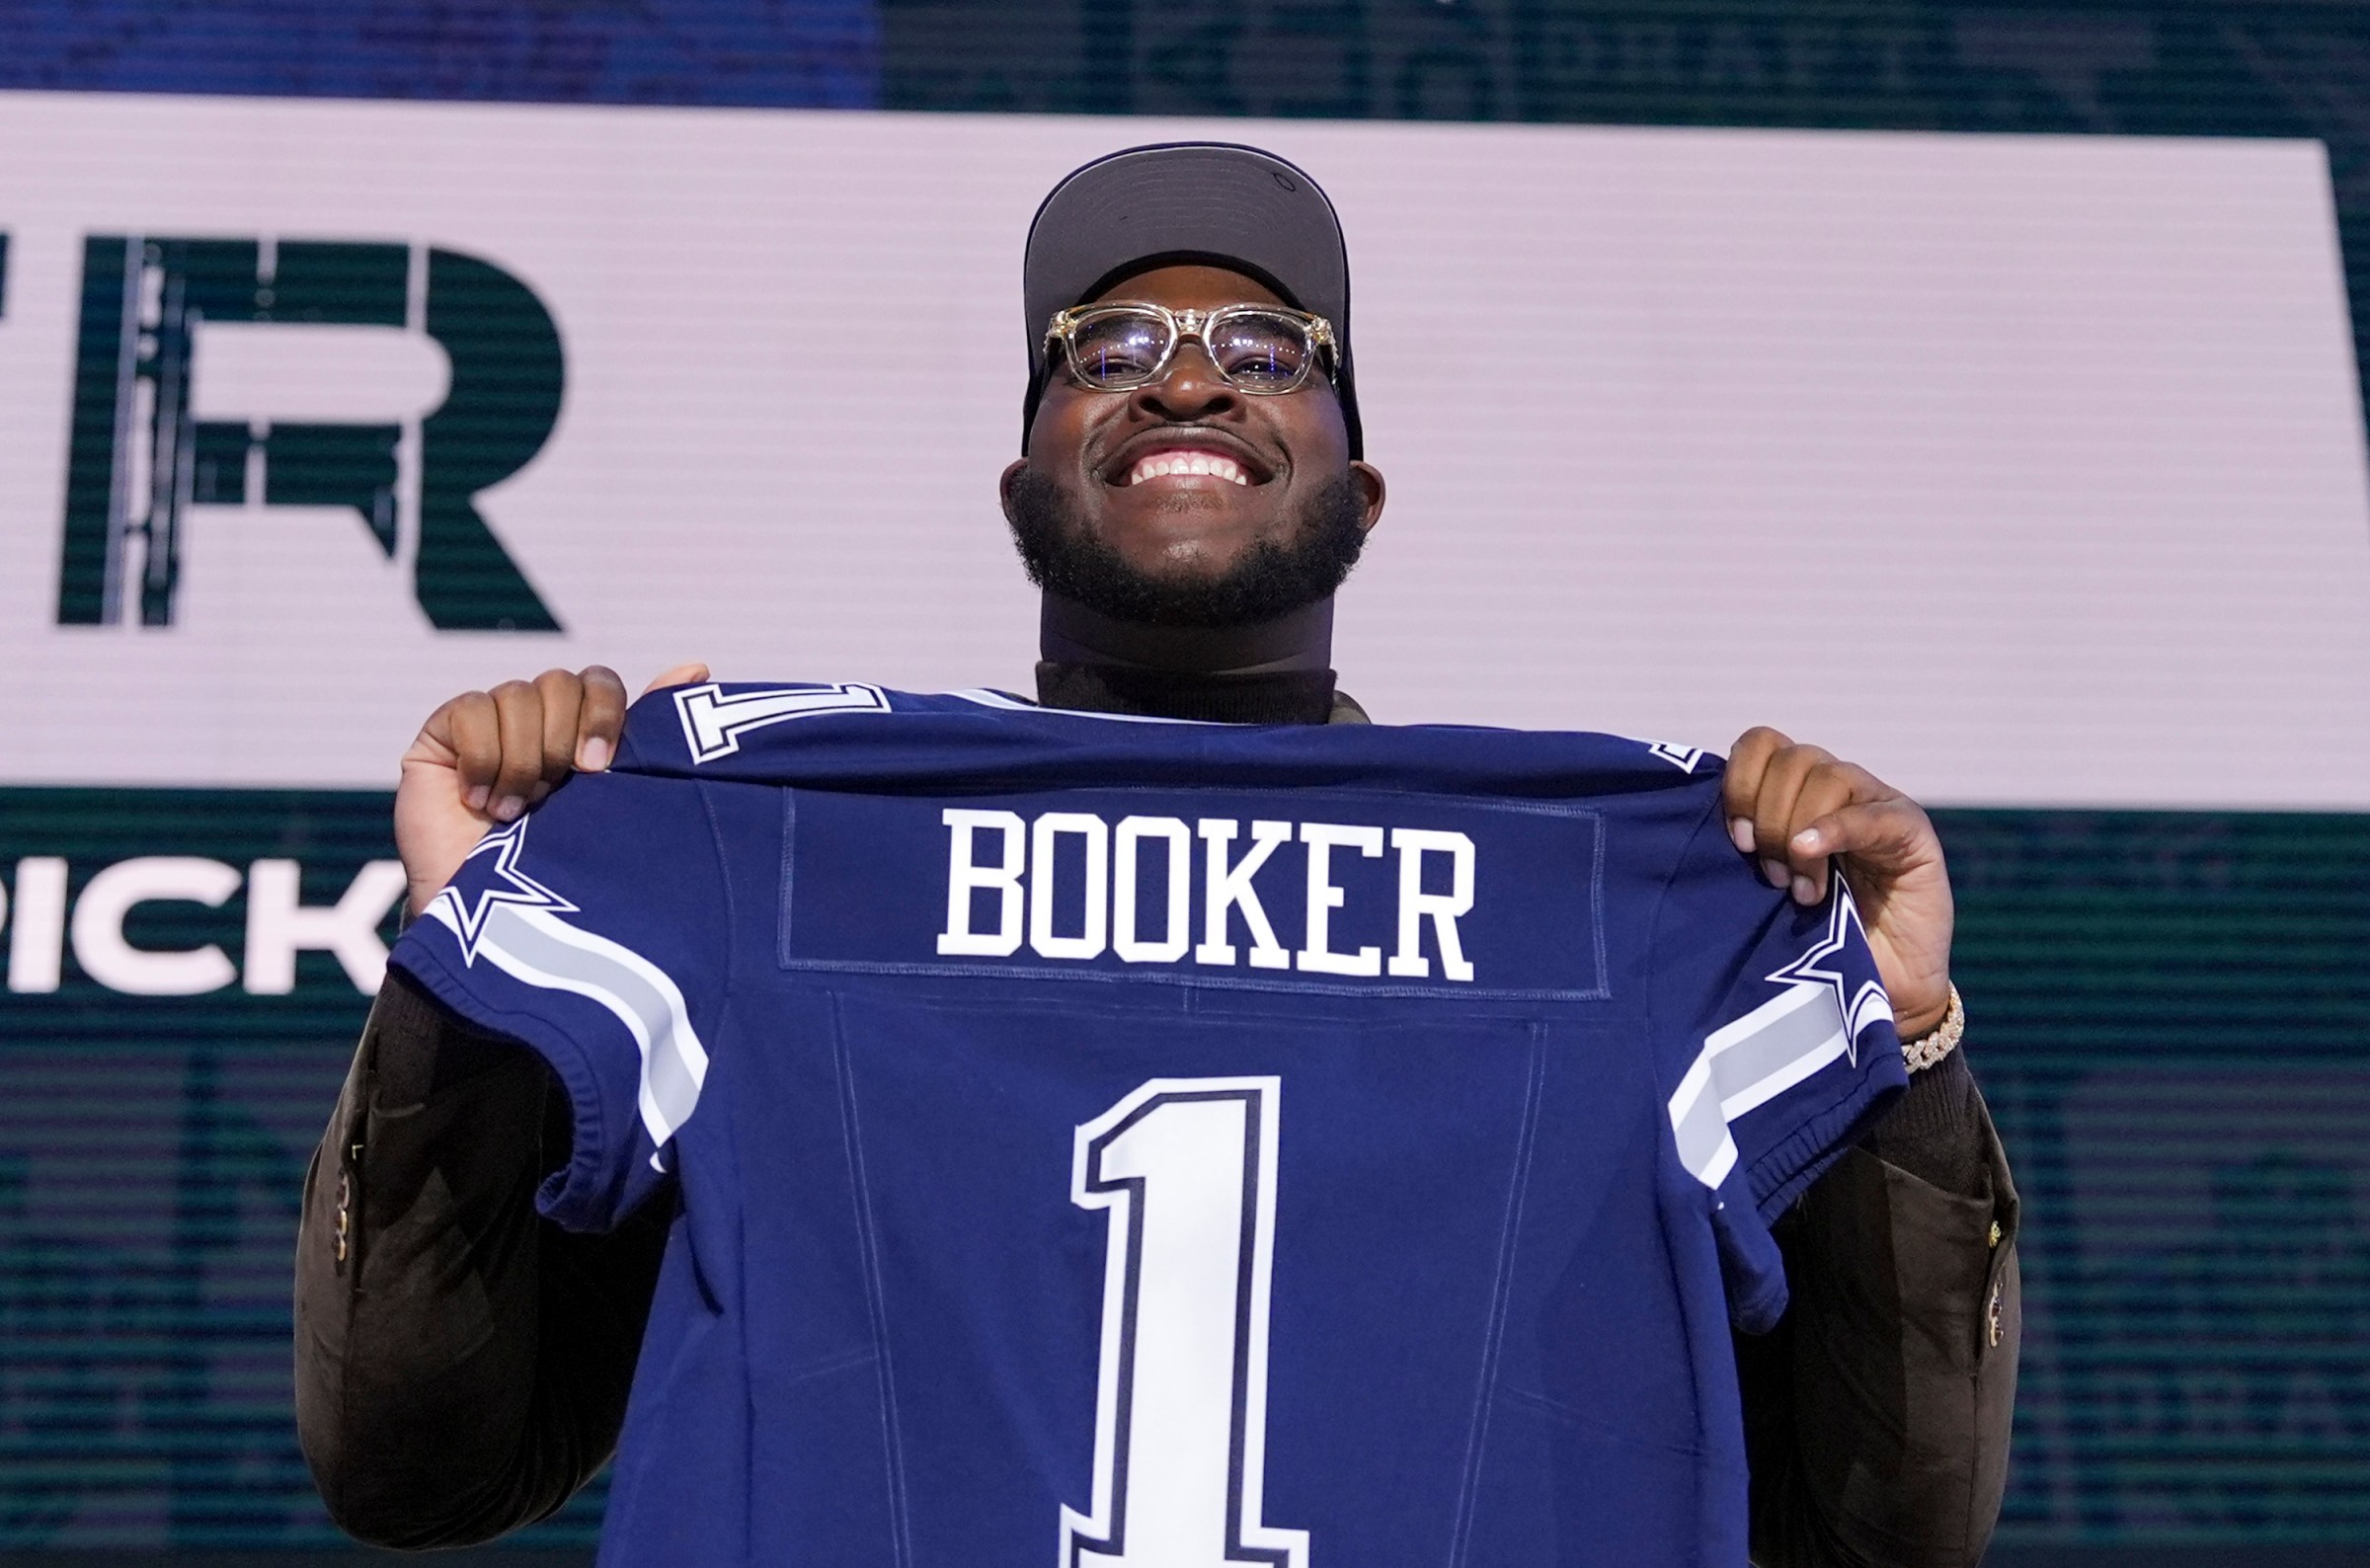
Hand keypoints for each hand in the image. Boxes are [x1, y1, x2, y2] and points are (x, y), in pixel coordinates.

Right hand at [395, 662, 709, 917]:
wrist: (495, 920)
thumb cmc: (562, 867)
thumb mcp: (615, 798)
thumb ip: (649, 733)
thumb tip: (698, 667)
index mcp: (581, 729)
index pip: (599, 682)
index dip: (603, 715)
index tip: (598, 768)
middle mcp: (537, 718)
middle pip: (560, 683)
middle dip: (561, 742)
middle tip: (552, 795)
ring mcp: (488, 722)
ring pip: (517, 695)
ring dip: (523, 761)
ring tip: (515, 812)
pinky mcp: (443, 734)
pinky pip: (471, 710)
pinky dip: (483, 759)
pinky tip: (482, 800)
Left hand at [1723, 727, 1953, 1038]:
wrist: (1877, 988)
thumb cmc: (1810, 940)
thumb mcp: (1764, 886)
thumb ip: (1744, 847)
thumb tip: (1690, 824)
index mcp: (1794, 791)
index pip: (1761, 744)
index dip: (1739, 783)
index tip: (1736, 840)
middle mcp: (1835, 787)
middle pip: (1790, 760)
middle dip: (1768, 818)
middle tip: (1770, 876)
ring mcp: (1875, 804)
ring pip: (1827, 776)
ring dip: (1800, 834)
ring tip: (1802, 892)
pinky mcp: (1910, 830)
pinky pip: (1870, 814)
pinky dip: (1832, 830)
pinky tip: (1810, 855)